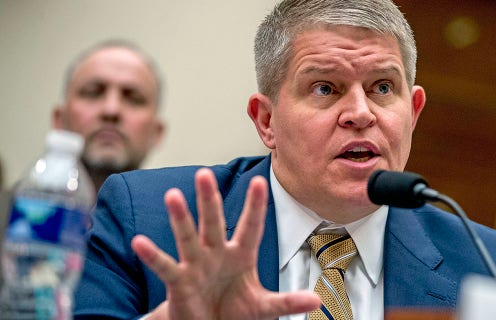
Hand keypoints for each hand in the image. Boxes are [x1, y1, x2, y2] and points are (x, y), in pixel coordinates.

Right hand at [131, 168, 319, 319]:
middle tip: (204, 173)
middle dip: (210, 199)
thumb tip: (318, 300)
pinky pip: (165, 265)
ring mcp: (197, 264)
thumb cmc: (236, 309)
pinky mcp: (179, 281)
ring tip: (171, 195)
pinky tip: (139, 242)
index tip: (260, 180)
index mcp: (241, 254)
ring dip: (180, 217)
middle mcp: (217, 252)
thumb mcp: (264, 307)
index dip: (255, 206)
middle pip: (214, 222)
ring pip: (188, 236)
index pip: (250, 226)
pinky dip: (152, 255)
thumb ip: (288, 301)